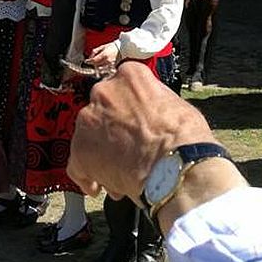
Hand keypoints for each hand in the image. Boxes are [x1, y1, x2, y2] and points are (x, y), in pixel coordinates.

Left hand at [67, 61, 240, 204]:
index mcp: (130, 75)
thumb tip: (151, 112)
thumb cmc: (185, 139)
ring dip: (100, 154)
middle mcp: (104, 91)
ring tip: (119, 175)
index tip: (131, 123)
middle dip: (111, 132)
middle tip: (126, 150)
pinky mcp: (81, 149)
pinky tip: (100, 186)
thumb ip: (153, 103)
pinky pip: (76, 164)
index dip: (126, 110)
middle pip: (101, 111)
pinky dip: (86, 176)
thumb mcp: (176, 105)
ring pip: (87, 137)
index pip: (120, 88)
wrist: (177, 166)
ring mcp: (89, 119)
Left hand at [86, 42, 119, 71]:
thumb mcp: (102, 46)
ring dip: (98, 67)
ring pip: (100, 68)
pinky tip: (103, 65)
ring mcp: (111, 65)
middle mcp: (107, 61)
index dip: (89, 61)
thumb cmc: (112, 46)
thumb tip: (90, 57)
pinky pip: (106, 70)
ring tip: (98, 63)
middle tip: (92, 61)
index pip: (94, 60)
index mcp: (104, 55)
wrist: (122, 48)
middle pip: (96, 65)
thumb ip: (95, 51)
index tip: (86, 61)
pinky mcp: (113, 67)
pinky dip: (103, 68)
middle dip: (93, 63)